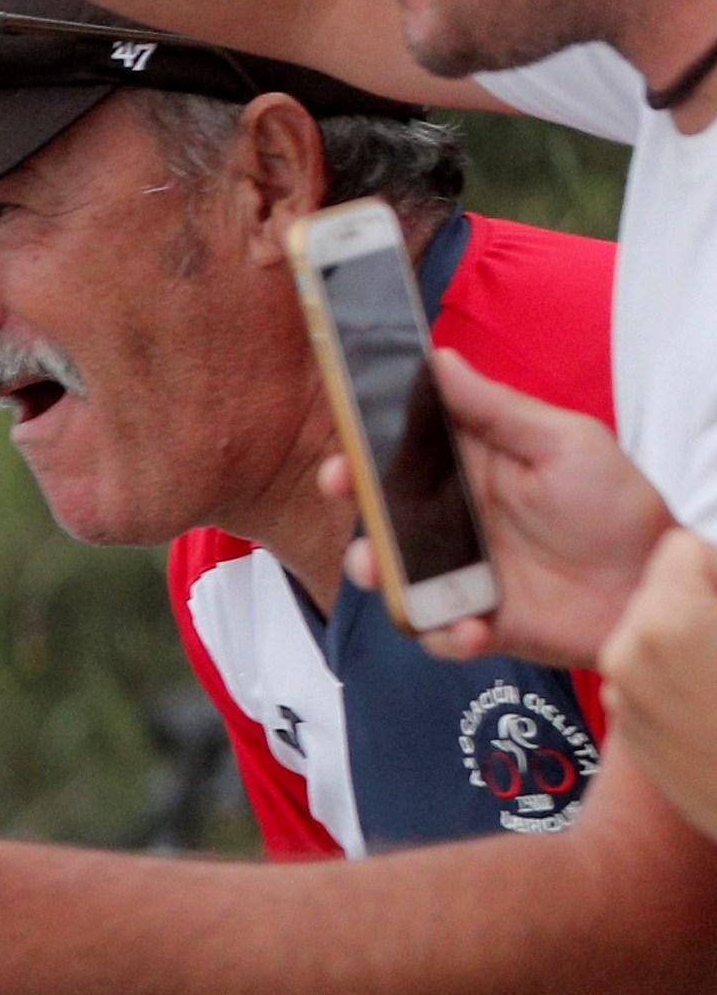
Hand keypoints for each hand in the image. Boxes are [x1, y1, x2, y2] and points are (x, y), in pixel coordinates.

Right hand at [363, 357, 681, 671]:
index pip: (401, 453)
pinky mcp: (470, 622)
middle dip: (355, 511)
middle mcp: (453, 521)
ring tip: (395, 578)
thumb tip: (439, 361)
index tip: (345, 452)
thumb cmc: (615, 506)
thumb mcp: (564, 441)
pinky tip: (474, 627)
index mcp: (471, 470)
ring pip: (391, 577)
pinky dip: (445, 634)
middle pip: (380, 515)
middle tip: (352, 506)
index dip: (363, 451)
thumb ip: (496, 409)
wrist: (650, 583)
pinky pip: (434, 633)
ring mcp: (457, 574)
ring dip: (382, 576)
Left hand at [595, 524, 716, 846]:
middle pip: (660, 590)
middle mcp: (626, 660)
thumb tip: (704, 563)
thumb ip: (713, 585)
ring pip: (654, 635)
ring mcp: (625, 702)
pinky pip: (652, 680)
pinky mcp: (633, 736)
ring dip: (693, 637)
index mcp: (664, 624)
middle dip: (703, 599)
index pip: (682, 549)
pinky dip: (683, 678)